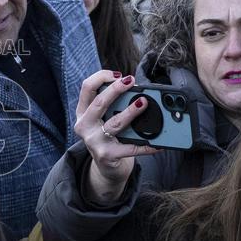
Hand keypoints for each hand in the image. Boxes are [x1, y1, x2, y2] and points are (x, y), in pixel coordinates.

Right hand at [73, 70, 156, 203]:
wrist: (105, 166)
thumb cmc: (107, 136)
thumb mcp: (101, 118)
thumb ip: (110, 103)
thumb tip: (133, 88)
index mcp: (82, 112)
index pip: (86, 88)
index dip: (101, 77)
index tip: (118, 74)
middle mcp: (84, 126)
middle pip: (99, 103)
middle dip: (116, 89)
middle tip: (131, 81)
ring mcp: (94, 141)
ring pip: (115, 123)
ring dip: (130, 112)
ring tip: (143, 103)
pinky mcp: (107, 155)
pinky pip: (131, 148)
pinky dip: (147, 145)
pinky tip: (158, 142)